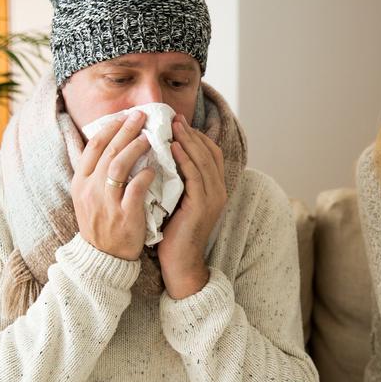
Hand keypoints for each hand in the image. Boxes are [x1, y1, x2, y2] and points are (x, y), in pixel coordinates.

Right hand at [70, 110, 154, 260]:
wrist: (103, 258)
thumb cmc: (101, 223)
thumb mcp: (89, 196)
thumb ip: (97, 172)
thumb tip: (113, 143)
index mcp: (80, 182)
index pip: (94, 146)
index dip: (111, 127)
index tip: (125, 116)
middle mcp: (90, 189)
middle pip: (108, 151)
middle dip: (126, 130)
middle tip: (142, 116)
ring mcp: (106, 203)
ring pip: (118, 166)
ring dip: (135, 148)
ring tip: (149, 138)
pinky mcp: (124, 216)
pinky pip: (134, 190)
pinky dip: (144, 177)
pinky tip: (154, 169)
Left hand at [158, 114, 227, 298]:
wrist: (179, 263)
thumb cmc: (173, 235)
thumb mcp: (176, 201)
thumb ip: (176, 181)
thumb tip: (161, 159)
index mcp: (214, 189)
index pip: (211, 154)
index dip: (196, 136)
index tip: (178, 123)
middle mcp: (219, 191)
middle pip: (209, 152)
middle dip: (191, 133)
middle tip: (174, 117)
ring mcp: (213, 198)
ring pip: (204, 160)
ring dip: (188, 140)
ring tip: (173, 126)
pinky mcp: (203, 205)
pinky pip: (195, 175)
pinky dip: (186, 159)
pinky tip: (173, 147)